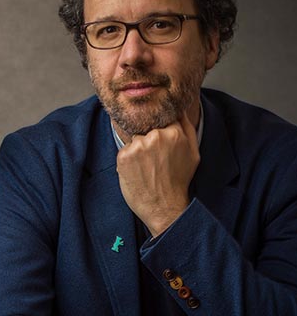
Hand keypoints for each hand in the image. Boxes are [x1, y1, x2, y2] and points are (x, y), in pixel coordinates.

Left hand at [116, 114, 199, 236]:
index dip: (161, 132)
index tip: (161, 147)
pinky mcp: (123, 156)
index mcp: (174, 133)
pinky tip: (138, 172)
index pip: (162, 120)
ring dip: (138, 151)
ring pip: (135, 140)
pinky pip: (124, 151)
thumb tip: (178, 109)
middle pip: (147, 129)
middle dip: (149, 142)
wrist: (163, 206)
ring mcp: (138, 145)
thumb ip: (187, 127)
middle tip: (155, 162)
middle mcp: (155, 136)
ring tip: (147, 169)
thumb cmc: (179, 181)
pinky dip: (128, 161)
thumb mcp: (193, 152)